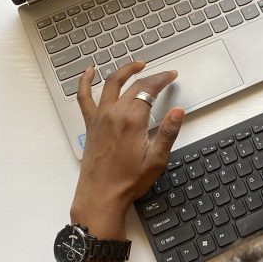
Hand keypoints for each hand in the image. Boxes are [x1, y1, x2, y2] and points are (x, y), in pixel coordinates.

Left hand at [70, 61, 184, 239]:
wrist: (101, 196)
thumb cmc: (128, 181)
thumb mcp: (156, 159)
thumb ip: (168, 132)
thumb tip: (179, 112)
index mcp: (132, 120)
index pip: (149, 89)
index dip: (162, 79)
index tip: (171, 76)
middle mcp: (113, 113)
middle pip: (133, 85)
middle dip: (150, 76)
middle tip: (163, 75)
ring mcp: (99, 117)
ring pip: (110, 83)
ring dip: (124, 71)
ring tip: (136, 65)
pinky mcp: (91, 124)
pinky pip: (84, 97)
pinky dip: (85, 81)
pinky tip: (89, 72)